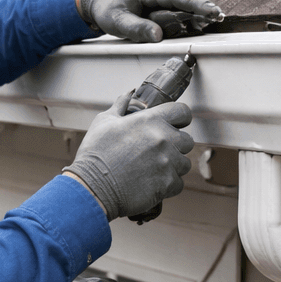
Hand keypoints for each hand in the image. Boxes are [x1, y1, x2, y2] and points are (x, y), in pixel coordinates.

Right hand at [66, 94, 193, 220]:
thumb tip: (130, 94)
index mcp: (150, 120)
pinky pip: (178, 183)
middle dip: (176, 146)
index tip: (175, 125)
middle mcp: (163, 138)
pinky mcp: (167, 183)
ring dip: (173, 167)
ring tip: (152, 170)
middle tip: (157, 153)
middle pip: (187, 140)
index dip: (180, 119)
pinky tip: (151, 184)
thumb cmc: (95, 154)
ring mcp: (167, 161)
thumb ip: (121, 105)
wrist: (92, 187)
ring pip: (184, 164)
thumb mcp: (104, 122)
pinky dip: (167, 185)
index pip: (183, 112)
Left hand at [76, 0, 222, 41]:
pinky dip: (190, 11)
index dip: (196, 4)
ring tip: (212, 21)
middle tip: (218, 18)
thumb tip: (158, 37)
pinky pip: (179, 3)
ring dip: (198, 10)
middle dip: (203, 6)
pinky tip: (198, 22)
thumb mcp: (116, 21)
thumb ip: (136, 29)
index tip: (211, 12)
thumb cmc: (107, 7)